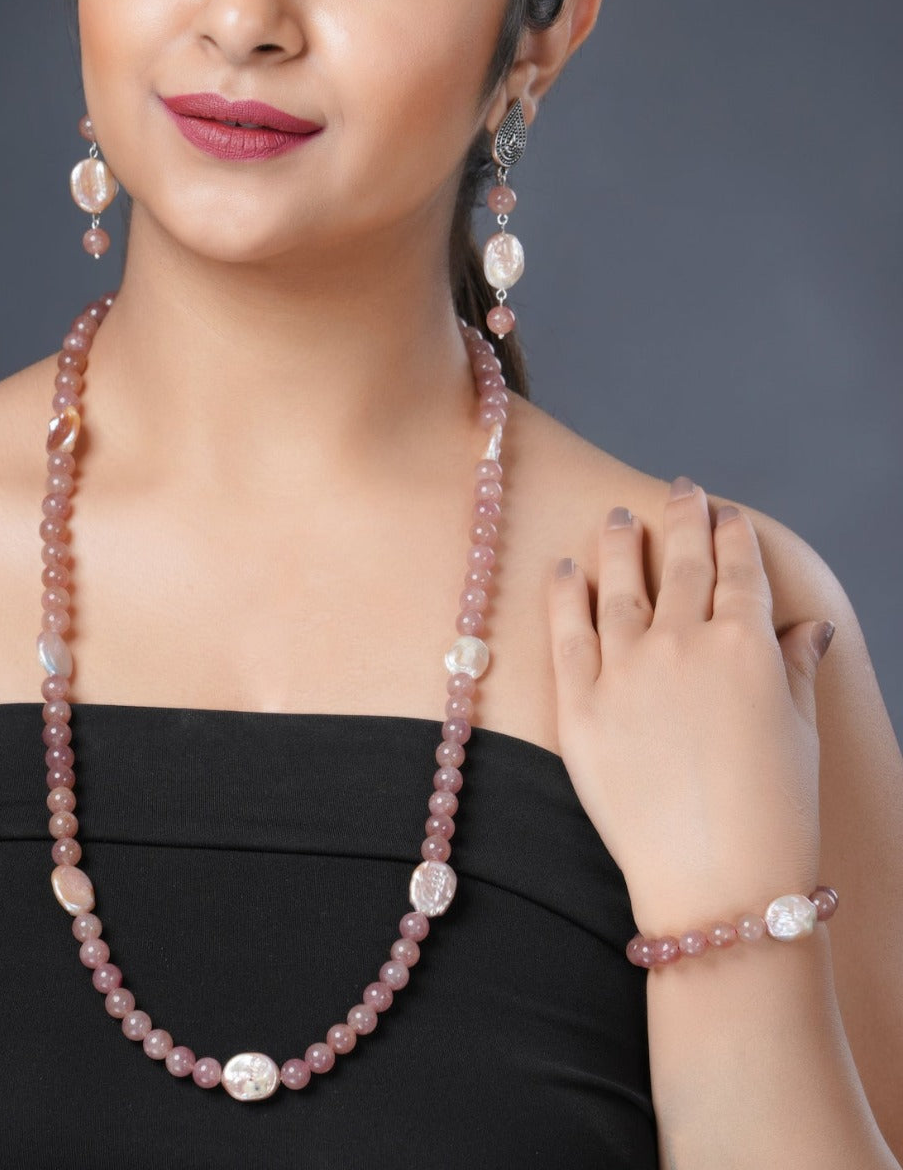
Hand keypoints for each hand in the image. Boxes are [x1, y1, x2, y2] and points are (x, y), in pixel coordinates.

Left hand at [545, 477, 834, 935]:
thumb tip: (807, 624)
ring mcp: (626, 670)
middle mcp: (684, 644)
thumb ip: (793, 667)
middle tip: (678, 490)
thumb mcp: (800, 733)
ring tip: (617, 517)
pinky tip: (564, 569)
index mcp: (747, 646)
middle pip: (682, 564)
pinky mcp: (578, 703)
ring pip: (620, 586)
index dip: (731, 535)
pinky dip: (564, 594)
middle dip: (682, 518)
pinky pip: (565, 632)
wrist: (714, 881)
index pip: (738, 571)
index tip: (723, 512)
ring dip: (620, 544)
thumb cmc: (773, 815)